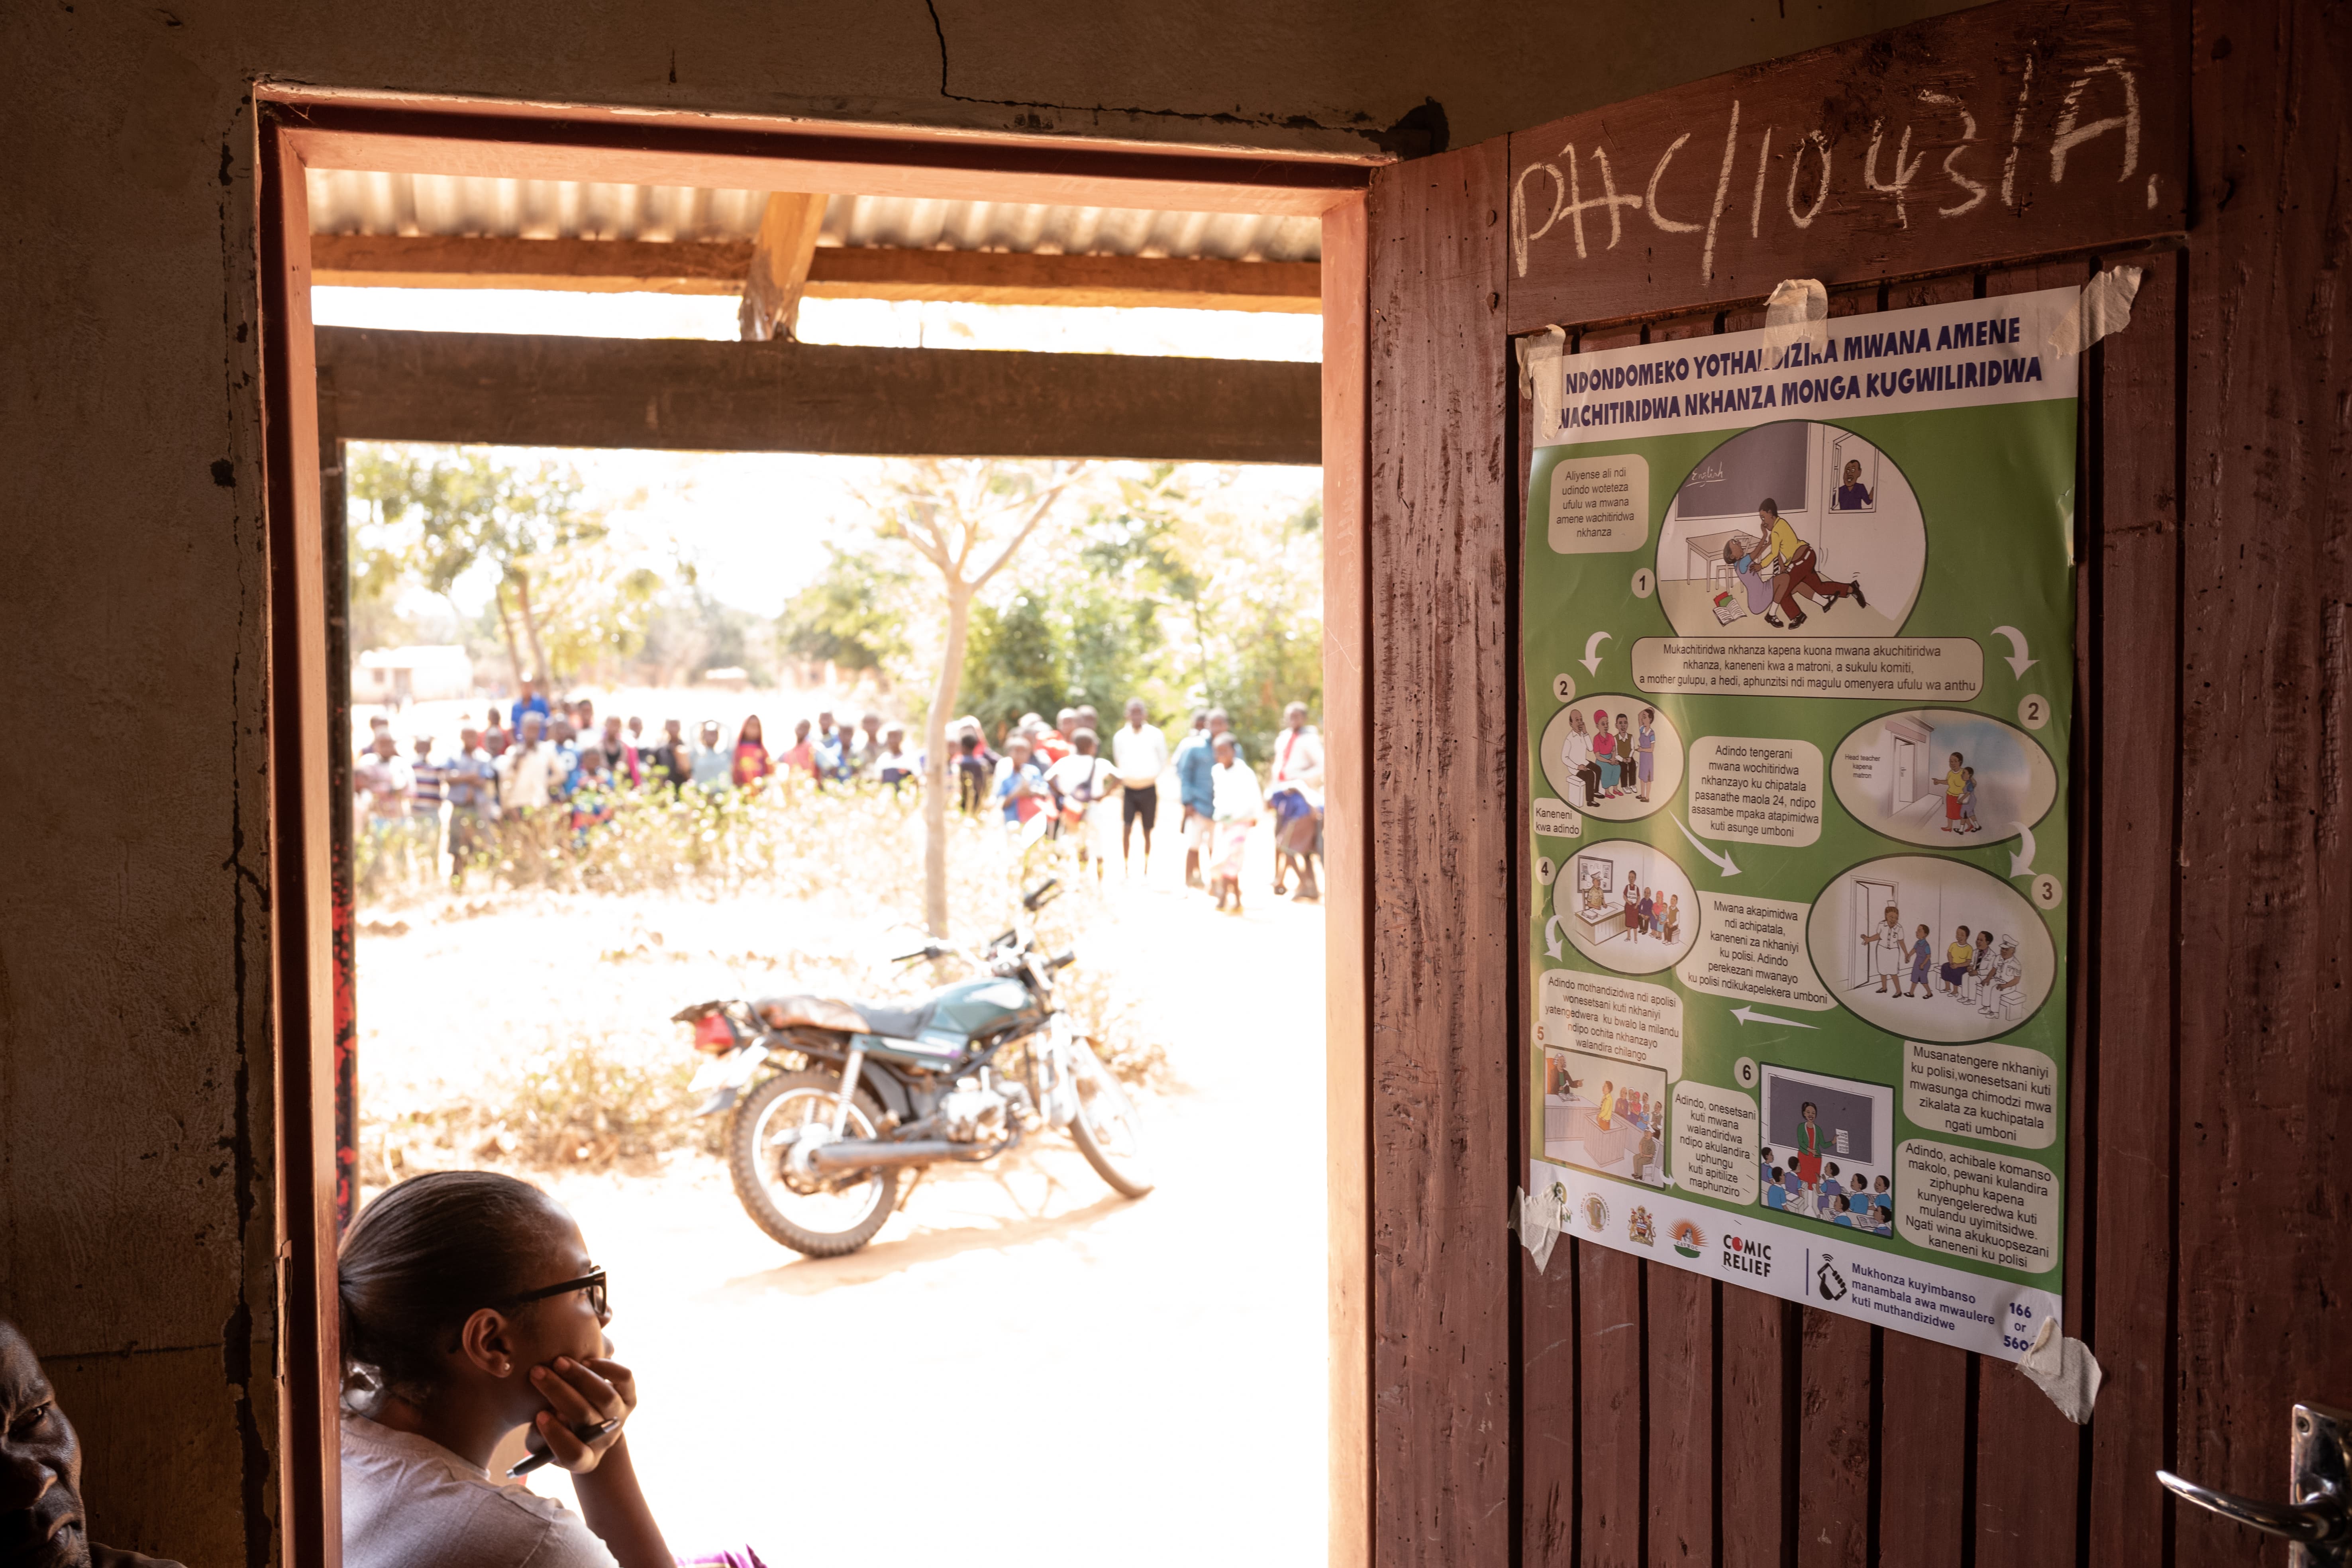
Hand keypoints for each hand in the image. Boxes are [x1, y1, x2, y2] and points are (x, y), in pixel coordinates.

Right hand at [525, 1355, 637, 1473]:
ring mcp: (620, 1417)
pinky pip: (624, 1379)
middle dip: (558, 1392)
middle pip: (585, 1416)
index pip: (574, 1454)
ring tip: (559, 1362)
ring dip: (580, 1376)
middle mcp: (605, 1439)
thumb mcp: (541, 1443)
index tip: (539, 1415)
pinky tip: (585, 1360)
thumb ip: (538, 1437)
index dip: (556, 1436)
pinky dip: (607, 1368)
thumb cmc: (556, 1432)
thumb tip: (544, 1415)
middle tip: (537, 1373)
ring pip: (605, 1396)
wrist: (586, 1422)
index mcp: (585, 1460)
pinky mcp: (629, 1397)